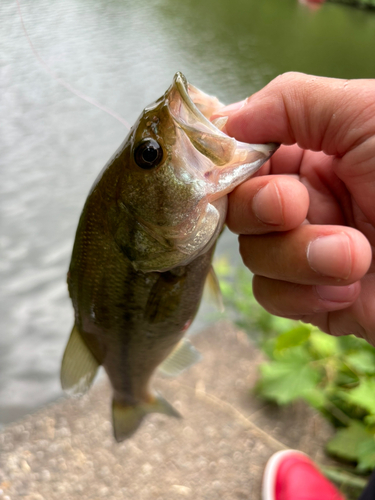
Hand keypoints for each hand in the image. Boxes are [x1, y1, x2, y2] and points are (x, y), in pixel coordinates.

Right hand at [212, 72, 374, 344]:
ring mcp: (304, 251)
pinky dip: (303, 294)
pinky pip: (270, 294)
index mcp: (315, 154)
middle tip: (296, 208)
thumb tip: (225, 120)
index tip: (235, 168)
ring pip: (252, 254)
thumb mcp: (366, 113)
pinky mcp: (309, 297)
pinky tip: (346, 291)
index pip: (244, 157)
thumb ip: (291, 101)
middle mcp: (306, 202)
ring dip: (298, 256)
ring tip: (355, 256)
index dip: (231, 164)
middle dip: (263, 208)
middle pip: (239, 207)